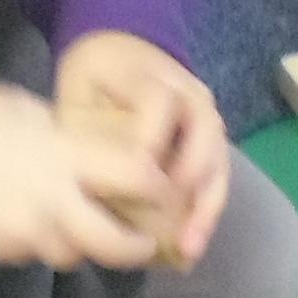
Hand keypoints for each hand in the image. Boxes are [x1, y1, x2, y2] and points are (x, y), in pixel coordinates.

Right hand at [0, 77, 172, 272]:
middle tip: (145, 240)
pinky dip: (42, 242)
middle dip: (138, 246)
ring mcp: (22, 233)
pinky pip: (33, 255)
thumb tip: (92, 157)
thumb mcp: (27, 110)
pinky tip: (32, 220)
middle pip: (115, 245)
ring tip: (82, 225)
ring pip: (73, 256)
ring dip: (85, 245)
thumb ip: (66, 140)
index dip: (159, 187)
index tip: (164, 188)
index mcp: (63, 157)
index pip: (138, 180)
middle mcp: (50, 203)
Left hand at [53, 30, 231, 267]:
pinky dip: (206, 208)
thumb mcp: (78, 91)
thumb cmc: (93, 78)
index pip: (160, 100)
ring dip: (207, 205)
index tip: (139, 171)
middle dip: (192, 180)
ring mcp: (205, 113)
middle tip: (175, 224)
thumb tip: (93, 185)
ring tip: (191, 247)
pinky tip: (192, 242)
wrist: (121, 50)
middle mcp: (188, 90)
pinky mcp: (210, 137)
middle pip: (206, 132)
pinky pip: (216, 173)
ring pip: (218, 158)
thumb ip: (86, 130)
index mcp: (148, 73)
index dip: (152, 137)